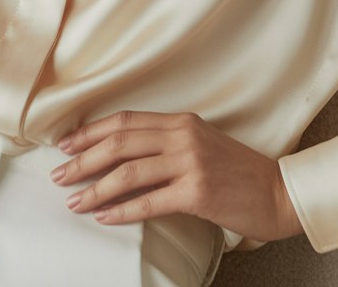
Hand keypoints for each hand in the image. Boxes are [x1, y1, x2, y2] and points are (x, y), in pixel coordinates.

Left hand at [49, 110, 304, 243]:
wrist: (278, 193)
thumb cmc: (238, 173)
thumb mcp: (201, 144)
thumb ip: (168, 142)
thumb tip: (124, 154)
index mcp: (181, 121)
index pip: (125, 120)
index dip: (91, 131)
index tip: (66, 144)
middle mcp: (183, 135)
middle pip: (120, 142)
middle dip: (84, 159)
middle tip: (58, 174)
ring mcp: (191, 161)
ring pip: (128, 172)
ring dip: (95, 187)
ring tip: (74, 200)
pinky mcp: (197, 191)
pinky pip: (149, 201)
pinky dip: (121, 210)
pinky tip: (104, 217)